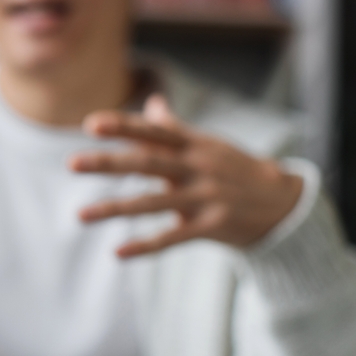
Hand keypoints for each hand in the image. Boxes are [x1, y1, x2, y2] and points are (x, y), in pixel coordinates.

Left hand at [69, 95, 302, 256]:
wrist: (284, 204)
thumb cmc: (235, 169)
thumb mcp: (207, 144)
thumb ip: (174, 128)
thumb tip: (151, 102)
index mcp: (194, 144)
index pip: (153, 132)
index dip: (123, 126)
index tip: (91, 124)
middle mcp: (197, 167)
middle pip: (147, 163)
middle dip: (108, 163)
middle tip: (71, 163)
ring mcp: (205, 197)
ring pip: (152, 203)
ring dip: (114, 209)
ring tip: (80, 215)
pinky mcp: (212, 226)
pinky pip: (173, 237)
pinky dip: (145, 246)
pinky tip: (117, 253)